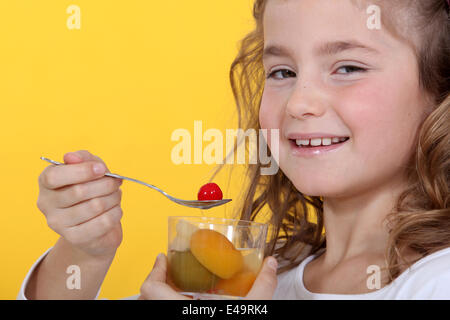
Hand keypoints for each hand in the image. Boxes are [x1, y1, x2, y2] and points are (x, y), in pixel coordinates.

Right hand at [37, 150, 123, 257]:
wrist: (94, 226)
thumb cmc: (91, 190)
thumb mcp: (89, 168)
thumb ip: (82, 158)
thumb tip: (71, 157)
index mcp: (46, 183)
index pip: (55, 176)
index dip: (82, 171)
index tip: (102, 169)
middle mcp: (46, 204)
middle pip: (79, 191)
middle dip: (105, 184)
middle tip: (116, 183)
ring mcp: (58, 223)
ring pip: (94, 206)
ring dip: (113, 198)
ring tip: (116, 196)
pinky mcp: (74, 238)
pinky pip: (102, 222)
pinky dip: (115, 213)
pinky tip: (116, 210)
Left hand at [138, 254, 277, 299]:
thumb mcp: (251, 309)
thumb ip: (262, 286)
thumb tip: (270, 266)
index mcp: (181, 312)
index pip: (150, 289)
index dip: (154, 271)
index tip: (162, 258)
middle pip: (148, 298)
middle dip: (158, 282)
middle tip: (170, 271)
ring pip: (155, 309)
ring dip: (162, 297)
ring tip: (178, 288)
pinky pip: (168, 317)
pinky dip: (172, 307)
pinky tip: (190, 306)